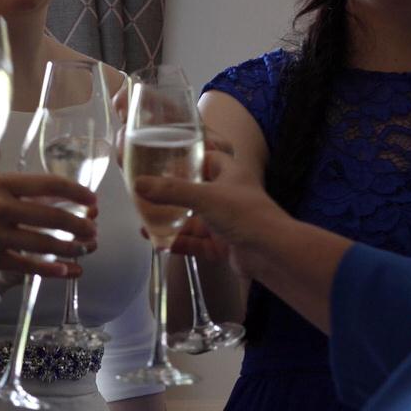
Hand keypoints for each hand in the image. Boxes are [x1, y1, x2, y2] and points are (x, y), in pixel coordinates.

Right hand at [0, 172, 97, 275]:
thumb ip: (3, 190)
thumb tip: (39, 195)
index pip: (49, 184)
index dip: (75, 192)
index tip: (90, 199)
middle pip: (54, 215)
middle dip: (79, 224)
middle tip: (92, 228)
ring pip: (45, 242)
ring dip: (70, 248)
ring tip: (85, 250)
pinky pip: (28, 265)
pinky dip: (51, 269)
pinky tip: (67, 271)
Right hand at [135, 149, 281, 278]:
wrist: (271, 253)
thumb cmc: (245, 213)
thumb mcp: (204, 196)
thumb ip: (171, 191)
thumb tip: (138, 184)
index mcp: (230, 174)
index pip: (208, 159)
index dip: (188, 158)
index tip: (164, 160)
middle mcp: (228, 196)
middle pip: (196, 191)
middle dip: (173, 195)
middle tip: (147, 194)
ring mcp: (226, 222)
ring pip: (194, 220)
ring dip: (172, 222)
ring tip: (144, 222)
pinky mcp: (223, 245)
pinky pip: (196, 243)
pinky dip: (178, 243)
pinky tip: (158, 243)